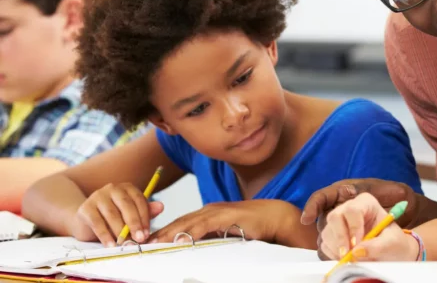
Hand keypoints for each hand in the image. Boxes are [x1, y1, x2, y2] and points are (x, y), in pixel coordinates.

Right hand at [70, 182, 163, 246]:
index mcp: (127, 188)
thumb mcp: (130, 215)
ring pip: (112, 214)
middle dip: (134, 223)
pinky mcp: (85, 208)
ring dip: (120, 231)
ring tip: (125, 244)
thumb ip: (145, 212)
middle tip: (140, 239)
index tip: (147, 233)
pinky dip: (105, 236)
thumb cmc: (113, 218)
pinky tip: (111, 245)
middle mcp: (112, 188)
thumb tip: (161, 207)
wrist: (85, 221)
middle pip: (126, 205)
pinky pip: (97, 223)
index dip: (144, 217)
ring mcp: (97, 196)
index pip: (139, 200)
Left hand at [149, 199, 316, 248]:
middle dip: (160, 232)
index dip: (163, 231)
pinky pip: (204, 225)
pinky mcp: (226, 216)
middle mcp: (209, 209)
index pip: (181, 223)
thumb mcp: (227, 232)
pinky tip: (180, 239)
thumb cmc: (253, 225)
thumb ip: (212, 236)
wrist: (274, 216)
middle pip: (179, 221)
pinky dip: (190, 232)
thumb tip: (195, 246)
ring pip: (187, 222)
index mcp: (208, 213)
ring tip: (153, 242)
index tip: (148, 241)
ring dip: (169, 232)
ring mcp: (217, 211)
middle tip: (142, 242)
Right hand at [320, 193, 418, 261]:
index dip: (353, 227)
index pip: (353, 209)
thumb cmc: (394, 243)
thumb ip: (377, 246)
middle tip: (349, 255)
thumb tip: (356, 251)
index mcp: (366, 203)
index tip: (357, 244)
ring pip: (327, 232)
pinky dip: (334, 254)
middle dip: (340, 238)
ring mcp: (339, 222)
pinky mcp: (332, 236)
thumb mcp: (393, 243)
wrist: (391, 253)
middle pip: (334, 217)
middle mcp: (349, 209)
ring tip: (353, 259)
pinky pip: (325, 245)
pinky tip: (347, 258)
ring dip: (337, 248)